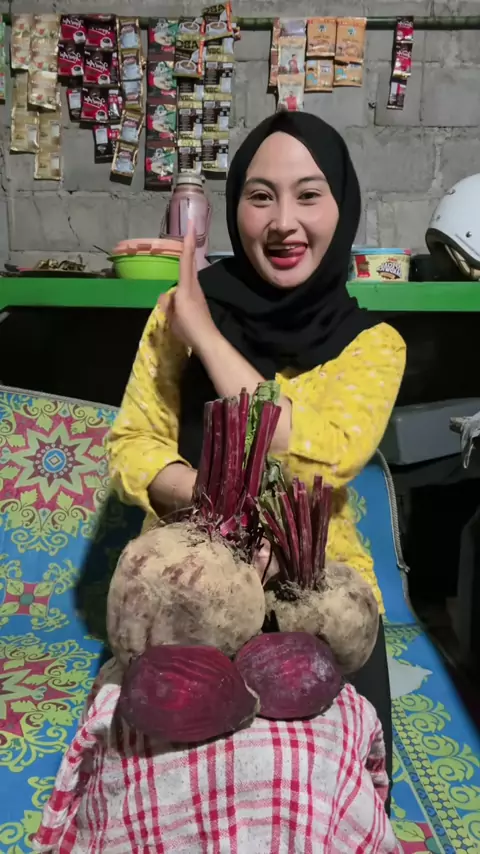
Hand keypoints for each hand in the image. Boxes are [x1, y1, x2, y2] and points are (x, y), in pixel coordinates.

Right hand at [160, 221, 217, 351]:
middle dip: (188, 245)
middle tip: (189, 228)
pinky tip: (178, 287)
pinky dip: (184, 279)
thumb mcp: (172, 316)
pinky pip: (188, 285)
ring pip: (189, 274)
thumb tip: (166, 295)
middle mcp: (194, 286)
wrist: (207, 340)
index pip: (186, 260)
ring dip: (186, 261)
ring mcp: (198, 293)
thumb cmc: (189, 328)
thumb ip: (167, 303)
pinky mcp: (198, 301)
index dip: (187, 242)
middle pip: (191, 262)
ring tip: (182, 251)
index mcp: (186, 287)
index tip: (190, 225)